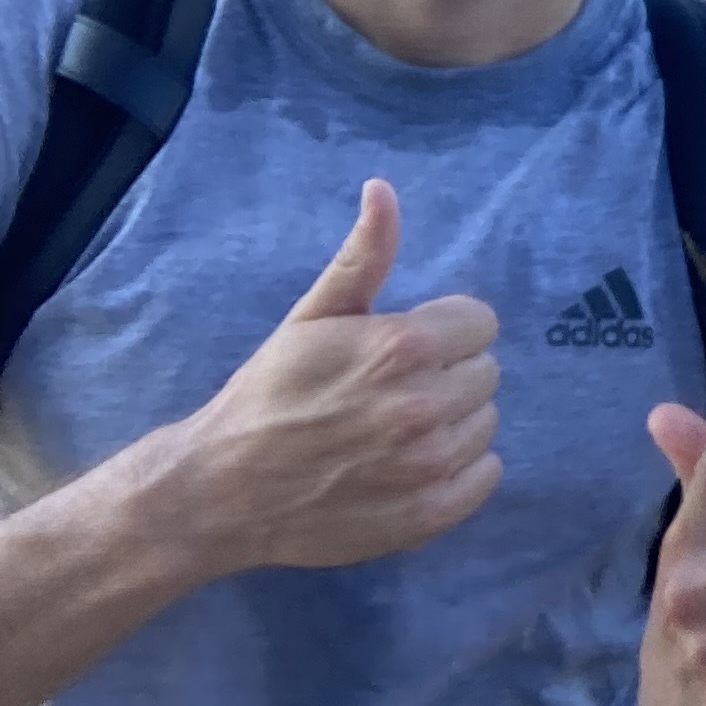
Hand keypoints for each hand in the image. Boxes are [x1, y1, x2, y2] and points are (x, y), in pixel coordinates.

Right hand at [155, 179, 502, 572]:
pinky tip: (416, 464)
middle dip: (448, 373)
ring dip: (454, 422)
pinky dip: (462, 470)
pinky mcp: (426, 515)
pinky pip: (485, 477)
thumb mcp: (312, 315)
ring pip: (486, 423)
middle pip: (486, 372)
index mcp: (400, 348)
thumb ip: (362, 255)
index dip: (445, 330)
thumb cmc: (268, 393)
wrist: (219, 490)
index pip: (481, 323)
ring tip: (399, 428)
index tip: (405, 346)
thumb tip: (383, 189)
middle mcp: (422, 407)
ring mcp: (426, 467)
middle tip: (394, 389)